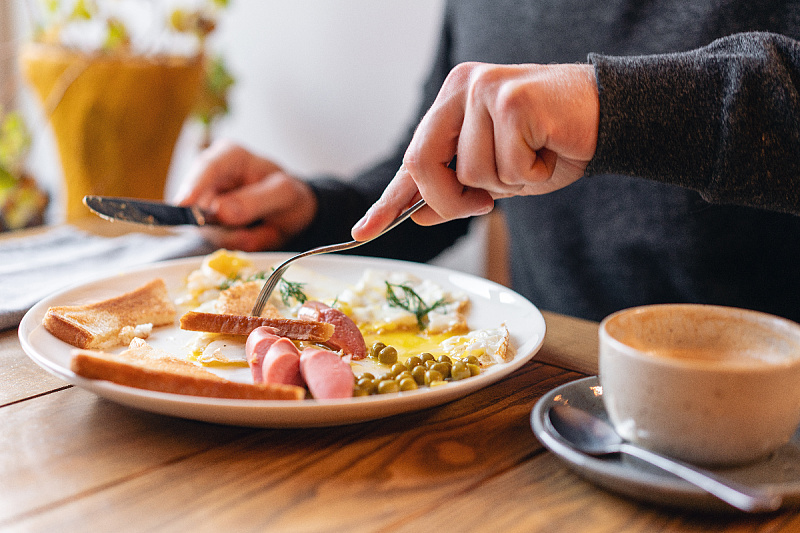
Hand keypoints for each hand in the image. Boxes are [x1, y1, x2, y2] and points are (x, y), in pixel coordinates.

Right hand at [173, 140, 316, 251]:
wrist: (289, 211)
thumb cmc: (286, 194)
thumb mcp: (284, 194)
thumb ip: (256, 200)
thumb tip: (220, 210)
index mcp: (230, 156)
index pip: (207, 167)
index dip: (194, 185)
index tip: (184, 204)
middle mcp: (209, 176)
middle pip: (198, 205)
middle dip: (225, 226)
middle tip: (252, 231)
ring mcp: (204, 202)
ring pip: (206, 229)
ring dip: (236, 236)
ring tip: (261, 228)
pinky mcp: (206, 225)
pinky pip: (216, 241)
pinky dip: (237, 243)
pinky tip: (252, 234)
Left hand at [352, 62, 598, 240]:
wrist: (608, 117)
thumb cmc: (551, 145)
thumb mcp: (496, 177)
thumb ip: (456, 191)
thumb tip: (417, 213)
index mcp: (451, 103)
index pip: (413, 158)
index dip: (389, 200)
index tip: (363, 231)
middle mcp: (460, 88)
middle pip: (422, 163)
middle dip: (451, 199)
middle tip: (484, 203)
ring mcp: (484, 89)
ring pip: (470, 172)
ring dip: (507, 184)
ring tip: (533, 157)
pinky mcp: (512, 100)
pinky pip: (506, 167)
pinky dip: (532, 174)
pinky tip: (548, 150)